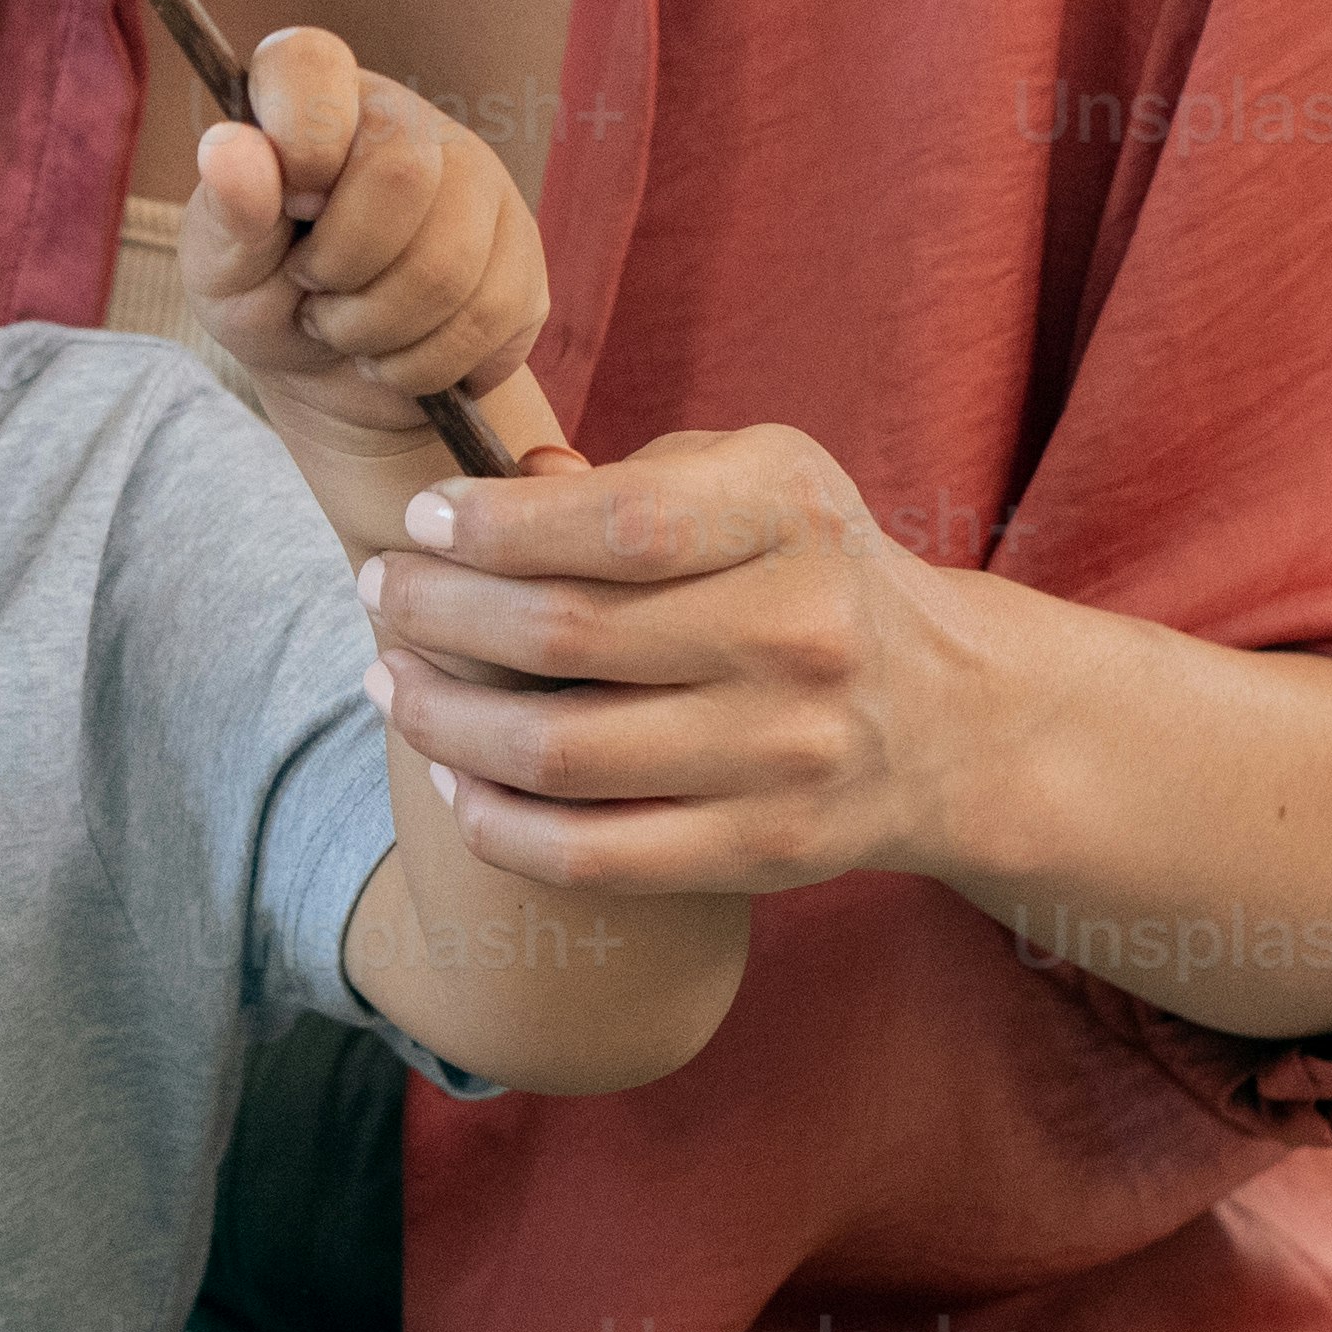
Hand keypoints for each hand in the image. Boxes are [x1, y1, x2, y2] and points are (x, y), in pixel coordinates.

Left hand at [184, 24, 555, 470]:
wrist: (331, 376)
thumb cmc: (264, 298)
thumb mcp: (221, 263)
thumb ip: (229, 207)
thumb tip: (229, 148)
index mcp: (317, 97)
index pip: (311, 64)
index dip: (299, 140)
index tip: (290, 206)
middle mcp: (406, 119)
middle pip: (401, 175)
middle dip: (340, 266)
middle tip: (312, 286)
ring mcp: (478, 180)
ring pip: (447, 266)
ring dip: (375, 330)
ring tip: (346, 328)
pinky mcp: (521, 252)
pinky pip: (486, 318)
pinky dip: (420, 364)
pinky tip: (395, 353)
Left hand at [363, 428, 1331, 1043]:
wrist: (949, 717)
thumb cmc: (808, 573)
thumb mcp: (760, 484)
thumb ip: (639, 478)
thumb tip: (506, 477)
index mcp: (790, 518)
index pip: (617, 522)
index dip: (495, 526)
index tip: (424, 522)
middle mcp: (795, 635)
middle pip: (562, 634)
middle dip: (437, 614)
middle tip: (381, 594)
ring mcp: (782, 754)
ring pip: (557, 752)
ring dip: (441, 718)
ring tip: (391, 681)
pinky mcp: (761, 850)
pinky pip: (589, 854)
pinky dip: (495, 820)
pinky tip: (454, 776)